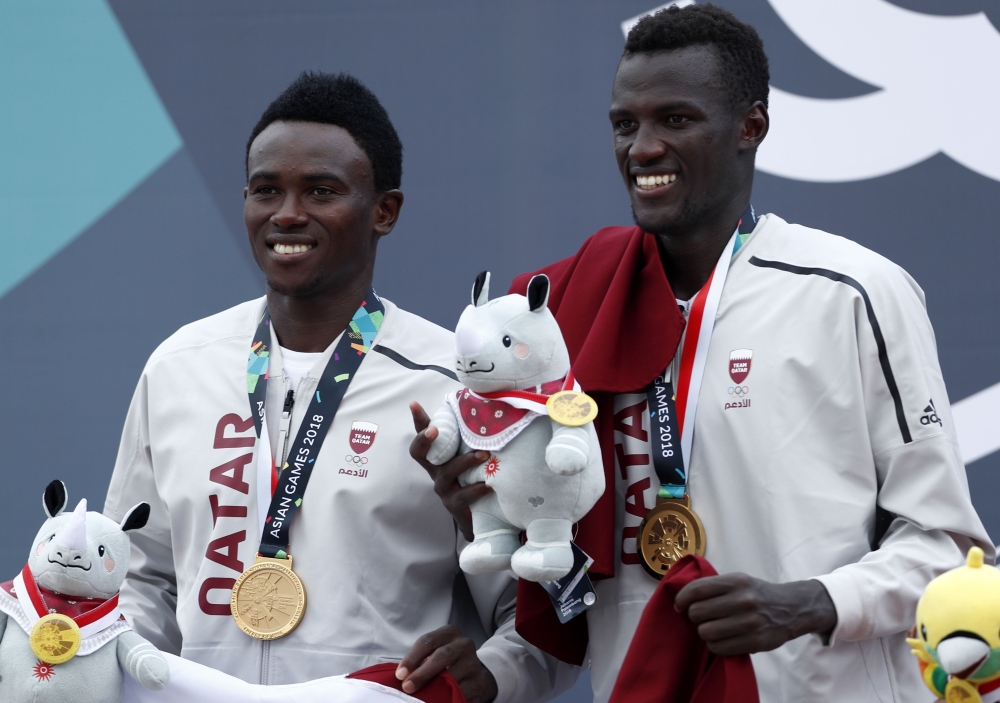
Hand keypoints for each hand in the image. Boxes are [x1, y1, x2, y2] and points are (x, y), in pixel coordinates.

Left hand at [396, 625, 497, 702]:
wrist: (473, 671)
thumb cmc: (445, 661)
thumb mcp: (433, 652)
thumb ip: (419, 660)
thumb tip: (401, 675)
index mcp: (449, 633)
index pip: (427, 641)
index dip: (412, 658)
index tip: (400, 674)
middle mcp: (464, 645)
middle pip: (443, 656)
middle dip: (423, 673)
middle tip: (407, 687)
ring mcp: (474, 663)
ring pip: (455, 676)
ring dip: (437, 688)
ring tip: (423, 696)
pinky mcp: (480, 683)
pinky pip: (464, 692)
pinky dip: (451, 697)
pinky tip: (440, 700)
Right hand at [409, 402, 490, 541]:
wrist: (477, 514)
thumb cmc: (472, 477)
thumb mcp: (468, 455)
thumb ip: (469, 436)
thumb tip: (481, 406)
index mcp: (436, 456)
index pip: (422, 435)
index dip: (418, 420)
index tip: (414, 404)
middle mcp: (434, 470)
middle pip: (419, 453)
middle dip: (424, 439)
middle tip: (434, 429)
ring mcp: (442, 487)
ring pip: (447, 472)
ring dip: (466, 461)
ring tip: (484, 454)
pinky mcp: (453, 504)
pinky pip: (462, 495)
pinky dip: (476, 489)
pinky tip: (488, 484)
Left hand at [674, 573, 836, 655]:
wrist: (791, 608)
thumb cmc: (756, 594)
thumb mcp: (738, 580)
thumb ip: (713, 586)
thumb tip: (682, 598)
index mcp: (735, 582)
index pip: (696, 590)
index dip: (681, 598)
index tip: (679, 605)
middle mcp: (743, 600)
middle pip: (697, 613)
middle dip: (694, 616)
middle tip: (702, 617)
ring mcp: (750, 622)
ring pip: (705, 632)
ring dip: (705, 632)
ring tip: (713, 628)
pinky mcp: (755, 642)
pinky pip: (719, 648)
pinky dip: (715, 645)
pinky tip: (723, 639)